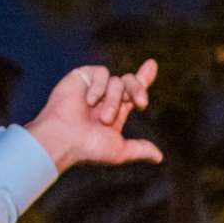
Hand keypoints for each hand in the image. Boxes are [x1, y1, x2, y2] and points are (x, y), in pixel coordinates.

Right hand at [25, 61, 163, 171]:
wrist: (63, 139)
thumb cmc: (88, 148)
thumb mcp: (119, 151)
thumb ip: (139, 149)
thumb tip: (160, 157)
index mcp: (115, 112)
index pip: (133, 92)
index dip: (144, 78)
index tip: (152, 64)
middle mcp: (105, 98)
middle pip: (130, 82)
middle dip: (139, 90)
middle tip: (142, 104)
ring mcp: (94, 87)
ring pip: (117, 82)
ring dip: (114, 100)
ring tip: (102, 118)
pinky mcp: (82, 77)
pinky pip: (102, 73)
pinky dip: (100, 88)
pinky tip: (89, 101)